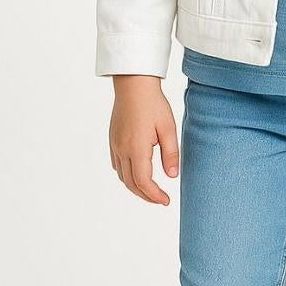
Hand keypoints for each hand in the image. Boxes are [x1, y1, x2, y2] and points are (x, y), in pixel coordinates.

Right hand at [108, 75, 179, 204]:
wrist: (133, 85)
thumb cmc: (153, 104)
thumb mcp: (168, 128)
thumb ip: (170, 154)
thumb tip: (172, 176)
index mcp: (137, 148)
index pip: (143, 182)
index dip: (154, 195)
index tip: (166, 201)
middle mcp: (122, 149)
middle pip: (131, 183)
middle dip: (146, 195)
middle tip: (161, 200)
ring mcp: (115, 145)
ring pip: (122, 176)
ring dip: (136, 187)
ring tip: (151, 190)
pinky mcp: (113, 140)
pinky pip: (117, 165)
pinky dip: (127, 175)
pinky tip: (137, 173)